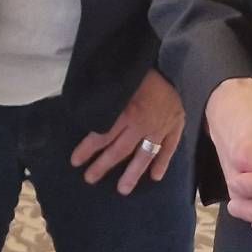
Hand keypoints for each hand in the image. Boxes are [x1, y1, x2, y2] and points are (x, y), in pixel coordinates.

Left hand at [70, 71, 185, 193]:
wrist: (174, 61)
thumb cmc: (141, 69)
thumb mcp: (118, 80)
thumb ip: (105, 97)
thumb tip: (84, 107)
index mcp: (125, 113)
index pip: (102, 136)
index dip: (87, 149)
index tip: (75, 162)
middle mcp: (141, 125)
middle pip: (120, 150)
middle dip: (103, 166)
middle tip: (90, 179)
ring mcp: (160, 128)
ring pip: (144, 156)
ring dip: (133, 174)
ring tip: (123, 189)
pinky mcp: (176, 126)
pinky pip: (169, 148)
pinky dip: (163, 163)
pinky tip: (156, 177)